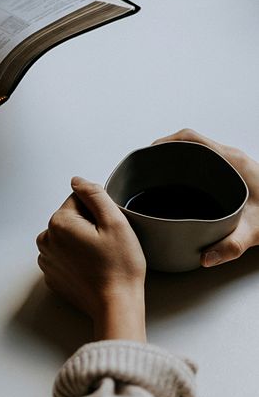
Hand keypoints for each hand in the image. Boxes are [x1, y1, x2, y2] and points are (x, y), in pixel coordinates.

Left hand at [37, 177, 146, 341]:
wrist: (116, 306)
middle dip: (89, 226)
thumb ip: (94, 194)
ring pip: (67, 237)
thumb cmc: (119, 267)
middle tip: (107, 245)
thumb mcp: (115, 221)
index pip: (78, 200)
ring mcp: (46, 260)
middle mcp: (46, 240)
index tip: (107, 229)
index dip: (98, 211)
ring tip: (100, 258)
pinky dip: (77, 259)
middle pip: (71, 218)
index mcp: (58, 223)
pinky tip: (92, 269)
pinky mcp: (52, 276)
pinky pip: (65, 256)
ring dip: (82, 242)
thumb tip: (77, 181)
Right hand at [154, 128, 258, 266]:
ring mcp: (233, 163)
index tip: (149, 153)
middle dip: (165, 152)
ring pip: (197, 152)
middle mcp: (230, 158)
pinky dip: (189, 168)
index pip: (190, 138)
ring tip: (158, 176)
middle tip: (148, 168)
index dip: (165, 142)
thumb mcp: (255, 232)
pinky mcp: (234, 172)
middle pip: (189, 143)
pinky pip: (205, 162)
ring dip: (178, 160)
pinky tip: (182, 187)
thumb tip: (204, 257)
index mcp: (231, 161)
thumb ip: (230, 246)